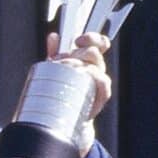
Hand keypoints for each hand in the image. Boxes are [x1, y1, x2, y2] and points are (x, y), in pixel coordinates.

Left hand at [46, 31, 112, 153]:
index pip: (98, 42)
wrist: (68, 119)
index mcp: (88, 58)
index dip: (91, 37)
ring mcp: (99, 81)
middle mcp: (96, 67)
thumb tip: (53, 37)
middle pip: (94, 52)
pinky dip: (94, 78)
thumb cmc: (63, 91)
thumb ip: (55, 52)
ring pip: (96, 66)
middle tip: (60, 61)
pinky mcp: (101, 95)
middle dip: (76, 54)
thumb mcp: (56, 69)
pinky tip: (83, 79)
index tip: (78, 40)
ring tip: (64, 72)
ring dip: (80, 66)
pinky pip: (103, 82)